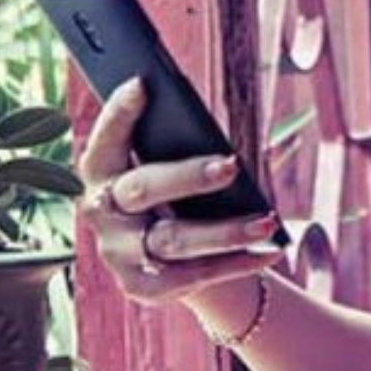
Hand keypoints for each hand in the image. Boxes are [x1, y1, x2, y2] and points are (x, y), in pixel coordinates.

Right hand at [76, 78, 285, 302]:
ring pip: (174, 239)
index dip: (118, 114)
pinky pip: (193, 275)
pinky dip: (235, 264)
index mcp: (101, 170)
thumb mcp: (164, 164)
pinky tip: (269, 253)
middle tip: (232, 165)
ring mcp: (119, 252)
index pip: (105, 139)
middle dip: (189, 176)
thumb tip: (212, 137)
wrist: (169, 259)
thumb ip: (170, 146)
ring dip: (226, 232)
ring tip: (268, 221)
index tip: (142, 84)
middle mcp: (101, 211)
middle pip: (143, 189)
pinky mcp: (140, 286)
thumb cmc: (171, 192)